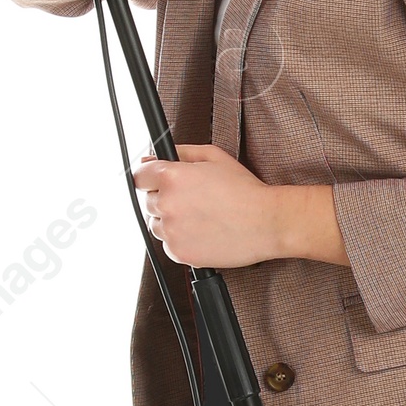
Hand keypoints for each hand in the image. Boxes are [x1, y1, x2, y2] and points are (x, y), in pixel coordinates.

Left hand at [132, 144, 281, 268]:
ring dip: (171, 221)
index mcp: (172, 177)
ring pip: (157, 225)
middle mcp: (167, 204)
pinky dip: (181, 240)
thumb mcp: (214, 157)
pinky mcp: (179, 253)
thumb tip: (154, 157)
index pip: (139, 177)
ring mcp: (172, 231)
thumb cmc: (245, 191)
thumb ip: (180, 152)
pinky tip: (203, 231)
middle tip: (193, 200)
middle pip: (148, 202)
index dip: (150, 178)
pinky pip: (169, 245)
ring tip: (200, 217)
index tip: (157, 182)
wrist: (266, 222)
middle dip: (165, 199)